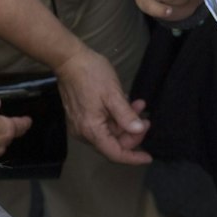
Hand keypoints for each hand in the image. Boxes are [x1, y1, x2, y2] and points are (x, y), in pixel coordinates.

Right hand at [53, 48, 151, 164]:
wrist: (68, 59)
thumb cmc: (91, 74)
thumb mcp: (113, 94)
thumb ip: (126, 116)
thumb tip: (138, 131)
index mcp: (91, 130)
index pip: (114, 153)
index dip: (133, 157)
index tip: (148, 157)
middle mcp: (83, 132)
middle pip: (113, 143)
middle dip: (132, 134)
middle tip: (146, 120)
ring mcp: (81, 125)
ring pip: (110, 132)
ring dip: (126, 122)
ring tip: (140, 106)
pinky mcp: (81, 116)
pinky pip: (103, 124)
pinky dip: (117, 117)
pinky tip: (128, 104)